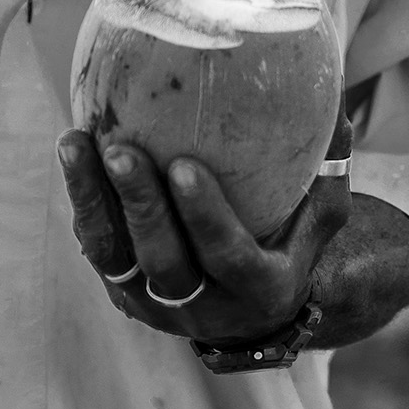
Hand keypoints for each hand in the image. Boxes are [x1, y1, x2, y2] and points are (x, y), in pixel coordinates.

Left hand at [56, 101, 352, 346]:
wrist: (252, 312)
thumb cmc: (292, 243)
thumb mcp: (322, 214)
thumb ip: (327, 166)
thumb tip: (334, 95)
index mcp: (261, 289)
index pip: (228, 256)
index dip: (204, 215)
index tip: (184, 165)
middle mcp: (205, 308)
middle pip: (164, 261)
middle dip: (139, 205)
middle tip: (120, 150)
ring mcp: (158, 306)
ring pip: (116, 258)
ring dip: (93, 200)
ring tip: (75, 143)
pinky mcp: (124, 293)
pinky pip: (98, 249)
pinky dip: (84, 202)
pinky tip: (74, 153)